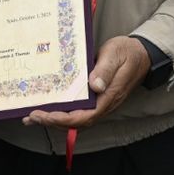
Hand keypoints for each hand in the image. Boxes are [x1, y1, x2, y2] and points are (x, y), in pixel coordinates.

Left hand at [25, 35, 149, 129]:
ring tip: (32, 118)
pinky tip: (47, 110)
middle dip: (53, 122)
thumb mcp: (116, 55)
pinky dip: (61, 113)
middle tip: (31, 117)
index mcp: (109, 96)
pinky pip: (78, 110)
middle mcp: (104, 104)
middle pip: (77, 122)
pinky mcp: (96, 99)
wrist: (142, 54)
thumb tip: (94, 86)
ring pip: (76, 119)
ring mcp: (100, 103)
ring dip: (54, 121)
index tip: (45, 115)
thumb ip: (105, 70)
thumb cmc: (127, 52)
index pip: (85, 116)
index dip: (63, 119)